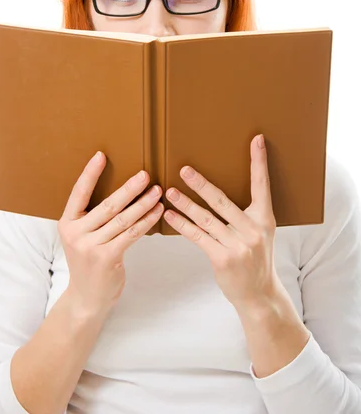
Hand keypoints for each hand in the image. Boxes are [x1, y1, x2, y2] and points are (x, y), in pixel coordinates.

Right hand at [58, 152, 163, 317]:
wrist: (86, 298)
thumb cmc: (89, 261)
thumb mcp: (81, 237)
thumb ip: (92, 218)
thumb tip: (122, 191)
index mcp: (67, 223)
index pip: (78, 192)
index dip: (90, 173)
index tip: (101, 154)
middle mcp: (75, 233)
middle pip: (107, 205)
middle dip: (129, 188)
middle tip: (146, 174)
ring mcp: (89, 247)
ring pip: (122, 219)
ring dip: (143, 204)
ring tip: (157, 192)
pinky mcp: (106, 258)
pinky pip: (131, 234)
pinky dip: (146, 221)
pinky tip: (157, 212)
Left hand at [163, 134, 281, 308]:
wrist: (259, 294)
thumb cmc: (255, 258)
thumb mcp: (260, 234)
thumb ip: (246, 214)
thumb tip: (218, 191)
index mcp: (265, 219)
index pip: (262, 185)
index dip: (259, 162)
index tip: (256, 139)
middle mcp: (253, 229)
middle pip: (223, 200)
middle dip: (202, 184)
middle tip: (184, 169)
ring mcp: (239, 245)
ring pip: (206, 218)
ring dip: (185, 204)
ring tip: (169, 191)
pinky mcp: (223, 259)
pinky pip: (198, 236)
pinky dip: (182, 225)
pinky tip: (169, 215)